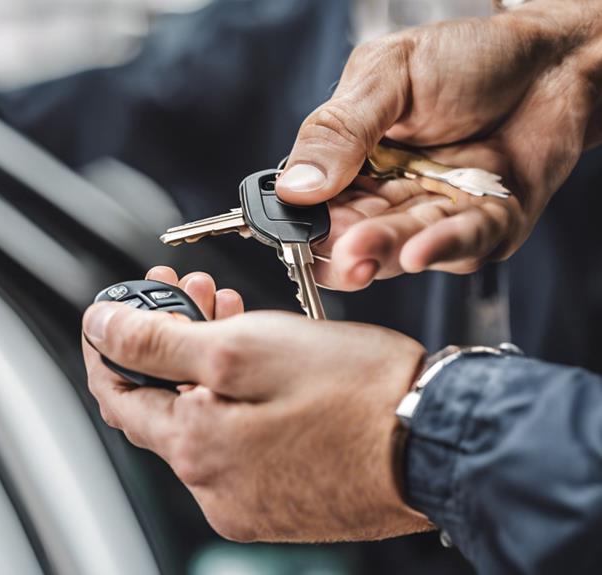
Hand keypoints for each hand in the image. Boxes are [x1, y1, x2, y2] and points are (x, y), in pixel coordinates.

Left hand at [82, 268, 430, 541]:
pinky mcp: (281, 501)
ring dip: (202, 364)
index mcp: (196, 449)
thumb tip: (100, 327)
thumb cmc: (359, 394)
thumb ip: (158, 342)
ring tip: (228, 311)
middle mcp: (214, 488)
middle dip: (166, 340)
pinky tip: (257, 362)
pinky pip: (237, 444)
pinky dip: (234, 399)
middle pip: (160, 405)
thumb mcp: (244, 347)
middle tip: (187, 291)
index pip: (118, 395)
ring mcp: (249, 501)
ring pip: (200, 420)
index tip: (121, 305)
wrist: (442, 441)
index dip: (111, 343)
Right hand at [274, 1, 601, 289]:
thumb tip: (295, 184)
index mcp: (354, 160)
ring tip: (363, 248)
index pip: (316, 205)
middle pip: (354, 238)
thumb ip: (339, 129)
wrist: (554, 54)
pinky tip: (420, 249)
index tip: (297, 230)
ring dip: (384, 249)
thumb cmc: (470, 57)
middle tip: (334, 248)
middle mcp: (392, 194)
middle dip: (343, 249)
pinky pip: (465, 245)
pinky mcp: (490, 225)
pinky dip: (442, 247)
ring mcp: (439, 213)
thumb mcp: (387, 74)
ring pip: (404, 248)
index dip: (305, 223)